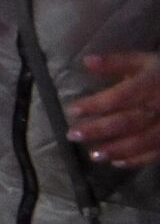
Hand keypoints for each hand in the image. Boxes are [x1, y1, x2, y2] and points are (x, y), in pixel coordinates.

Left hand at [66, 52, 159, 166]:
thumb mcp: (143, 60)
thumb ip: (116, 62)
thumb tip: (86, 61)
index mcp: (151, 83)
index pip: (120, 97)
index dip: (96, 104)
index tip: (72, 111)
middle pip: (127, 121)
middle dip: (99, 130)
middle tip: (73, 135)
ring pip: (142, 141)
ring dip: (117, 149)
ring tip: (93, 155)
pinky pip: (157, 153)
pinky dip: (137, 160)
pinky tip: (117, 163)